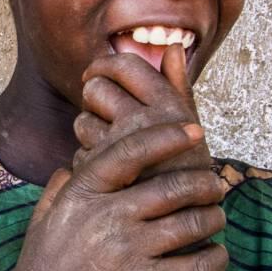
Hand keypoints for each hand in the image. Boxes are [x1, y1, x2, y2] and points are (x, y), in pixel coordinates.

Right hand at [0, 121, 229, 270]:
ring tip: (217, 217)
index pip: (131, 151)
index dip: (166, 136)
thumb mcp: (42, 219)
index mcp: (82, 193)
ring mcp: (127, 252)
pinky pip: (195, 267)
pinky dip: (215, 259)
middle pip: (172, 187)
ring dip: (214, 218)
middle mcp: (106, 217)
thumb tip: (75, 160)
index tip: (193, 131)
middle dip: (204, 183)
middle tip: (215, 184)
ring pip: (190, 223)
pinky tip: (217, 256)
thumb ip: (61, 185)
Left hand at [74, 44, 210, 176]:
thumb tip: (174, 46)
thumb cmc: (189, 172)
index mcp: (167, 105)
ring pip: (82, 121)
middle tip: (105, 113)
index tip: (98, 73)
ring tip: (112, 148)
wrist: (187, 225)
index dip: (105, 65)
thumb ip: (178, 86)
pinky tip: (110, 174)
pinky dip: (89, 163)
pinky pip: (80, 154)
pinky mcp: (103, 173)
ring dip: (89, 131)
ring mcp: (121, 147)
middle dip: (94, 98)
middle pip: (96, 88)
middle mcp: (143, 121)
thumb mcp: (191, 127)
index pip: (125, 65)